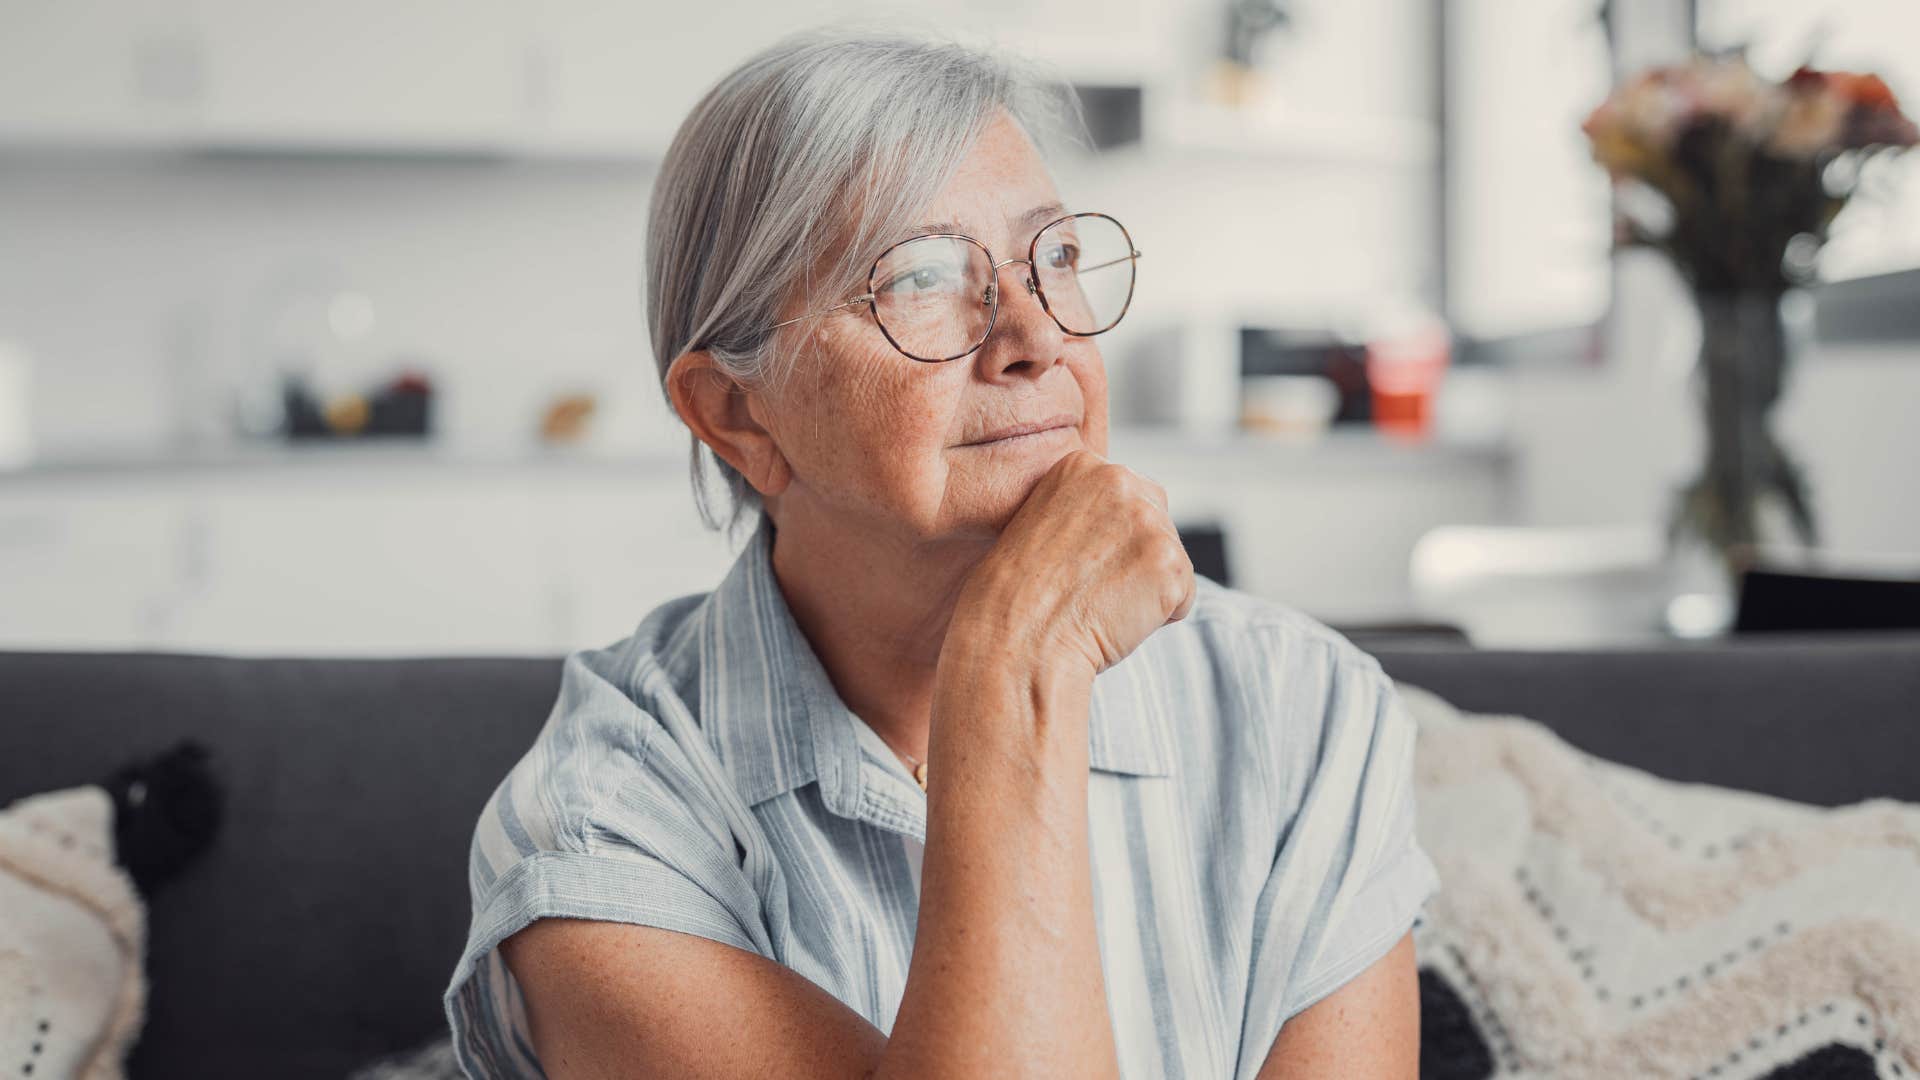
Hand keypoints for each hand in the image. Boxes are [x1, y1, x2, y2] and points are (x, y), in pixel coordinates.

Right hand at [948, 449, 1196, 676]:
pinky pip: (1184, 596)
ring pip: (1172, 559)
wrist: (1016, 640)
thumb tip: (1125, 527)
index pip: (1130, 495)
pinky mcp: (1171, 563)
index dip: (1110, 539)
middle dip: (1137, 556)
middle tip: (1091, 586)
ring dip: (1147, 588)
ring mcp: (1148, 521)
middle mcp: (1119, 480)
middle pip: (1159, 519)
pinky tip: (1117, 619)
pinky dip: (1160, 617)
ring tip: (1099, 603)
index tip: (1076, 562)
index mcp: (1082, 464)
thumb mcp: (1043, 524)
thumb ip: (1088, 509)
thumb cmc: (1019, 597)